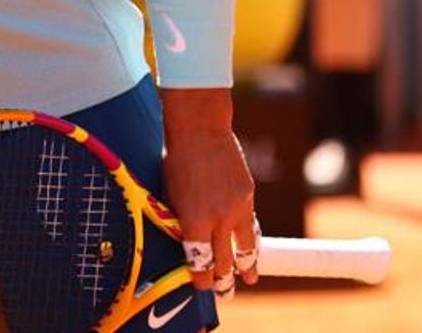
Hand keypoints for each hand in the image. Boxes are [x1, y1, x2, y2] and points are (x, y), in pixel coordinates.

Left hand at [162, 91, 258, 297]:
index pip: (200, 261)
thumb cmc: (176, 160)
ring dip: (247, 266)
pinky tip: (251, 248)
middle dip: (223, 281)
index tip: (200, 286)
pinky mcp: (249, 195)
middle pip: (224, 260)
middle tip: (223, 293)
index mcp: (194, 221)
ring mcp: (237, 207)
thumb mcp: (169, 195)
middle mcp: (219, 218)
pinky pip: (250, 224)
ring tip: (249, 279)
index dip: (201, 278)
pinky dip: (250, 239)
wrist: (200, 129)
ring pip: (245, 248)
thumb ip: (180, 221)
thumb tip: (185, 242)